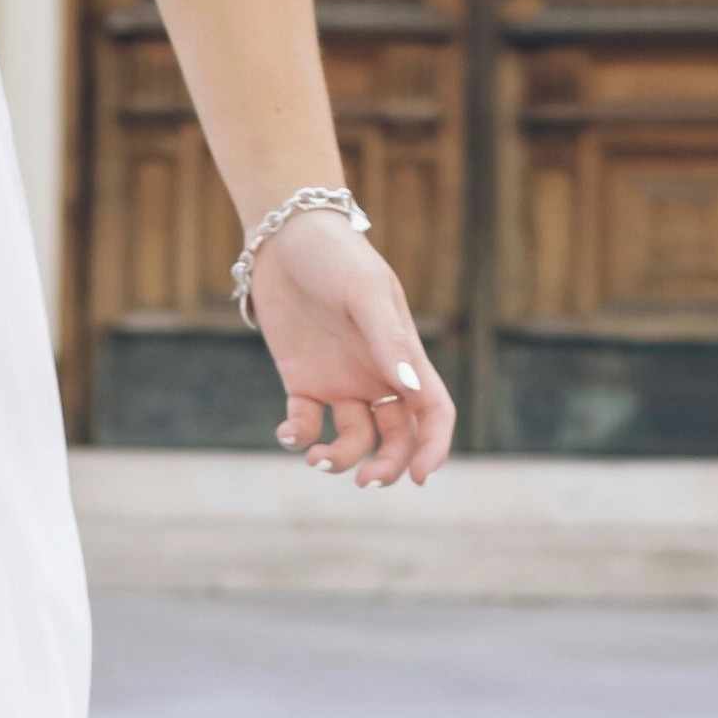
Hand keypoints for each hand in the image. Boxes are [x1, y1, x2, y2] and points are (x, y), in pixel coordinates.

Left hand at [248, 212, 454, 485]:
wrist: (284, 236)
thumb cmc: (337, 257)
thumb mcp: (366, 293)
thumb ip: (388, 340)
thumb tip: (408, 387)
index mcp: (404, 356)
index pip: (433, 412)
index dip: (433, 447)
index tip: (419, 477)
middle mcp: (377, 375)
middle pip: (396, 437)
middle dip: (386, 465)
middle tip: (364, 480)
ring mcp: (341, 381)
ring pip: (354, 438)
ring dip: (340, 458)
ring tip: (316, 458)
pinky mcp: (303, 381)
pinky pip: (307, 423)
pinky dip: (299, 437)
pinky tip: (289, 433)